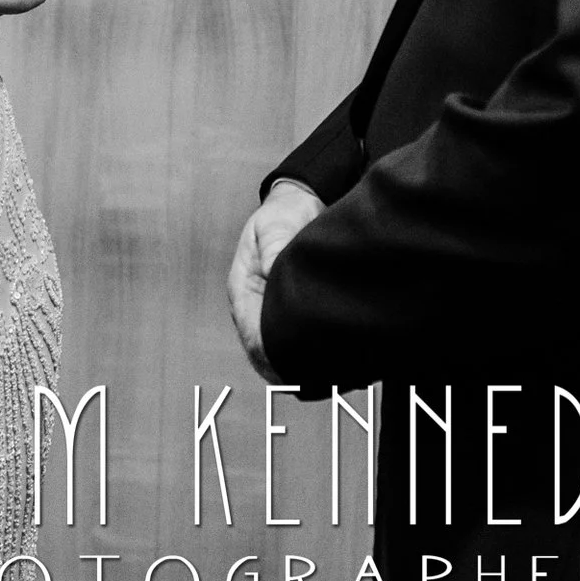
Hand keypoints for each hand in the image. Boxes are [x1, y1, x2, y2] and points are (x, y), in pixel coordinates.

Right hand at [228, 182, 323, 382]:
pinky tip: (336, 362)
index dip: (273, 356)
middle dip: (289, 367)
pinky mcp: (287, 311)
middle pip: (265, 352)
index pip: (253, 335)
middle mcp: (254, 305)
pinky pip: (295, 342)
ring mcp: (269, 310)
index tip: (300, 367)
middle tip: (323, 379)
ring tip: (331, 375)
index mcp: (243, 289)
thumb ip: (274, 249)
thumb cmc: (286, 212)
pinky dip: (310, 354)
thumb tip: (273, 273)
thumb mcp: (277, 225)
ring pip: (279, 352)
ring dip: (300, 364)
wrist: (299, 201)